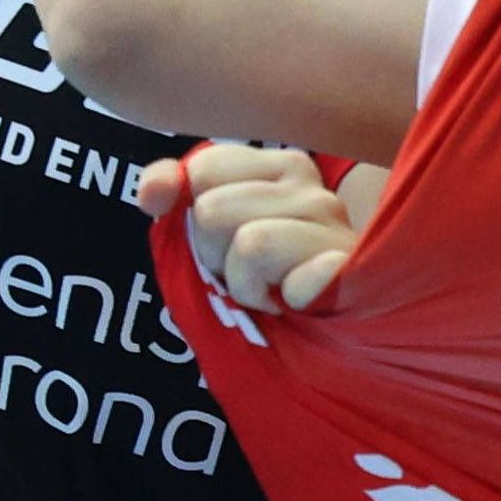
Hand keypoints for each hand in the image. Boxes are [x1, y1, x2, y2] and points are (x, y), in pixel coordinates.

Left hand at [138, 143, 357, 312]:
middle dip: (217, 254)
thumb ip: (177, 192)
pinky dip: (280, 300)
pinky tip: (296, 304)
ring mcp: (334, 225)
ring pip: (249, 244)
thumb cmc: (268, 277)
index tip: (224, 241)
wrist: (329, 334)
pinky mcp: (347, 268)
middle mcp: (311, 186)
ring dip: (245, 285)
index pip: (203, 168)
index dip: (197, 215)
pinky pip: (291, 280)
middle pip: (213, 210)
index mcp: (280, 166)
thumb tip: (152, 192)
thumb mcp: (215, 231)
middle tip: (250, 272)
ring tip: (271, 290)